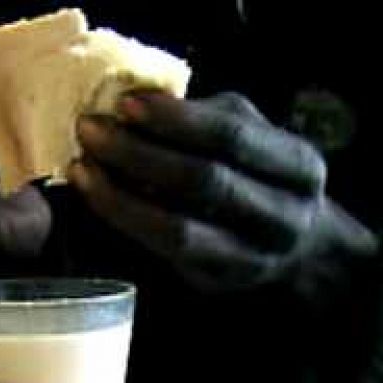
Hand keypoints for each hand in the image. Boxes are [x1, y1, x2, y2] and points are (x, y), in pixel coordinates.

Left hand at [69, 92, 376, 303]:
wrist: (296, 244)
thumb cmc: (259, 172)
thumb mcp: (252, 133)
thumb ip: (205, 116)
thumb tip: (133, 100)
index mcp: (299, 167)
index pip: (234, 137)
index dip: (176, 119)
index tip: (126, 103)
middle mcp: (284, 217)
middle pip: (205, 183)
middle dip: (139, 154)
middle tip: (90, 130)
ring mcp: (252, 258)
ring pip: (179, 229)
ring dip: (121, 196)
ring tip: (83, 166)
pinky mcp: (219, 282)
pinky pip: (163, 251)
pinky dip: (125, 220)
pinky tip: (98, 196)